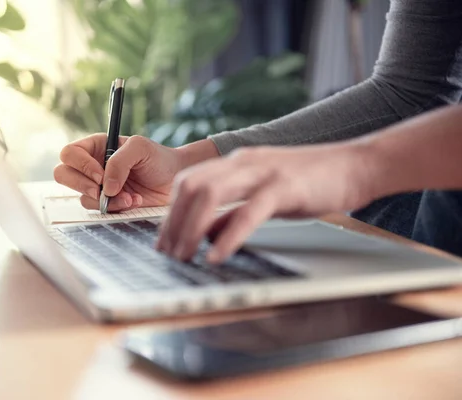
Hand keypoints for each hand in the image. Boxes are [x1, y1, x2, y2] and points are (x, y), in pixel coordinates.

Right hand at [54, 134, 218, 211]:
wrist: (176, 179)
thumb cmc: (159, 158)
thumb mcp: (140, 148)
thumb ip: (119, 161)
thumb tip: (105, 186)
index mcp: (95, 147)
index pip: (70, 154)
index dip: (80, 165)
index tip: (100, 174)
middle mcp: (92, 166)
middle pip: (63, 175)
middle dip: (82, 185)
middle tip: (103, 191)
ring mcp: (98, 187)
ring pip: (83, 197)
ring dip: (107, 200)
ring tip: (131, 197)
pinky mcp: (108, 204)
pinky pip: (99, 211)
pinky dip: (116, 209)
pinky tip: (134, 201)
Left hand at [157, 143, 374, 262]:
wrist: (356, 165)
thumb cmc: (312, 182)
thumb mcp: (264, 196)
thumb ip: (233, 211)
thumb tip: (205, 233)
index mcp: (236, 163)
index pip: (189, 182)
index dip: (170, 212)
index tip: (164, 240)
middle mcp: (243, 163)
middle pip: (191, 187)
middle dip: (173, 223)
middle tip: (167, 253)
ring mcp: (263, 172)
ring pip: (210, 194)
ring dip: (190, 228)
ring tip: (184, 256)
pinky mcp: (284, 187)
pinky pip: (248, 212)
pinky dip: (228, 236)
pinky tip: (216, 256)